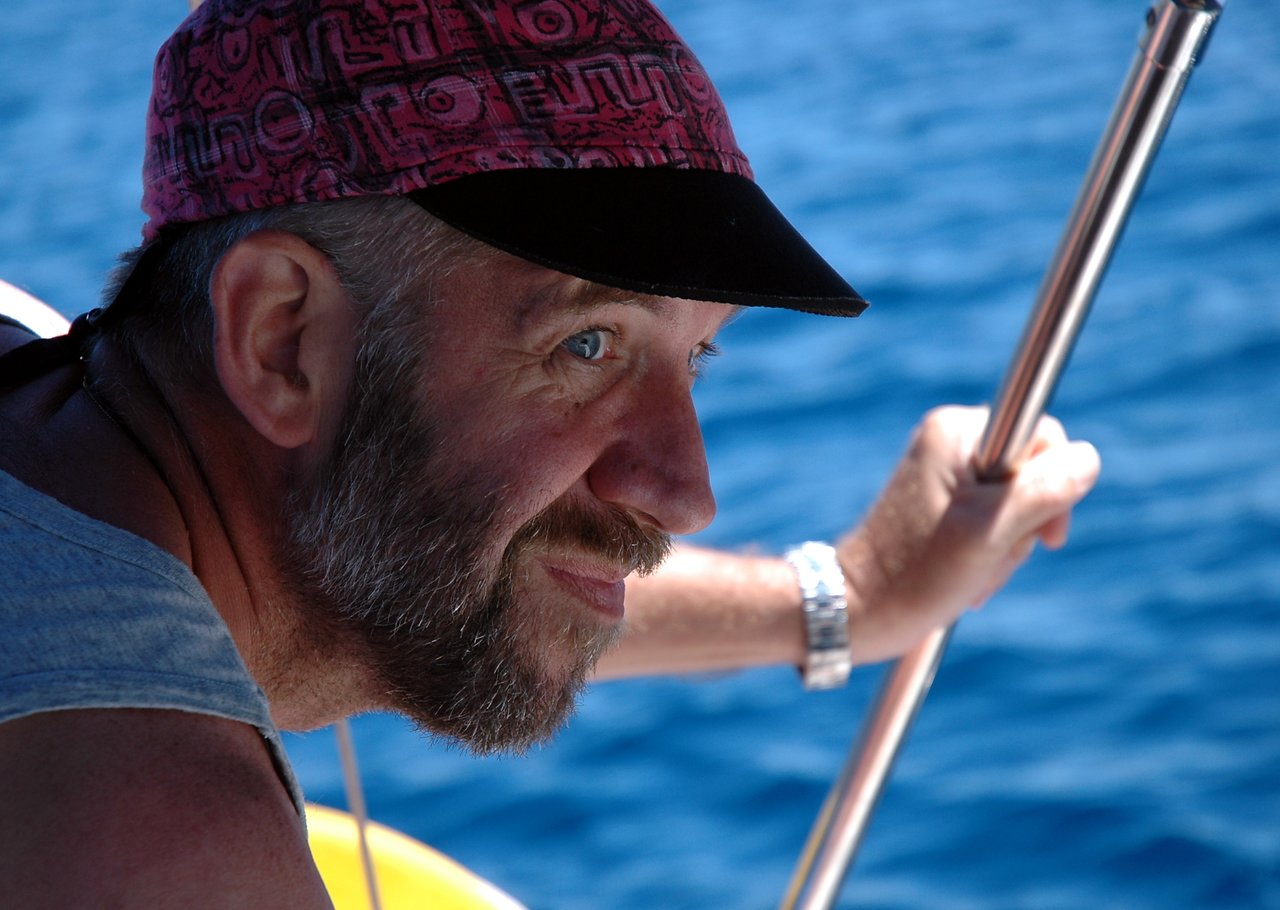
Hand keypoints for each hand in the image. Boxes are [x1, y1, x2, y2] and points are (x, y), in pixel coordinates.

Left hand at [839, 405, 1099, 662]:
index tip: (1043, 537)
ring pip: (1015, 503)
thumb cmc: (917, 574)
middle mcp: (947, 441)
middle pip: (1032, 472)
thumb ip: (1046, 489)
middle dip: (1025, 526)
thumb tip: (1087, 459)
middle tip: (989, 559)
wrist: (857, 610)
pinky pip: (992, 521)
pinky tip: (967, 578)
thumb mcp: (992, 530)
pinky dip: (990, 553)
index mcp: (956, 431)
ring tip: (973, 575)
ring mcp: (943, 472)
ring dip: (1007, 547)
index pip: (1044, 437)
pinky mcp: (941, 504)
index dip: (1055, 488)